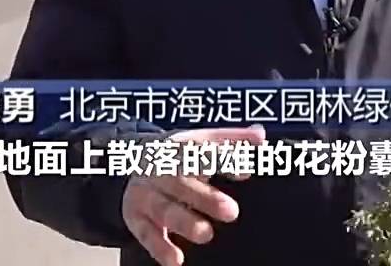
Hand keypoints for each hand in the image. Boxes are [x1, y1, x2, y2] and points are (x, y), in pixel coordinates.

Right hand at [121, 125, 266, 265]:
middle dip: (205, 197)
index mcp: (180, 147)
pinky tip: (176, 260)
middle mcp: (160, 169)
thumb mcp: (202, 140)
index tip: (245, 173)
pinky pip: (146, 233)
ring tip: (205, 234)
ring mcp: (146, 193)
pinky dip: (160, 248)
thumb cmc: (178, 153)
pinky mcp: (135, 215)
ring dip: (184, 222)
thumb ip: (232, 139)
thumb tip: (260, 136)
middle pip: (181, 182)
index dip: (223, 161)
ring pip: (164, 209)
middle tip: (231, 212)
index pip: (201, 151)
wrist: (131, 158)